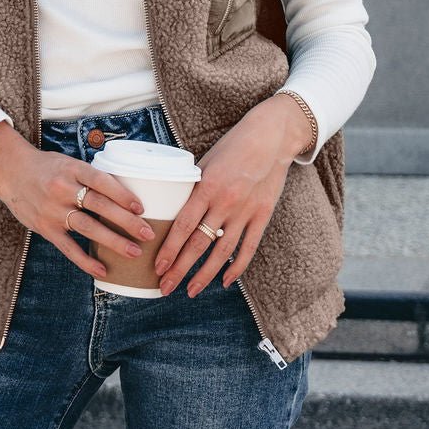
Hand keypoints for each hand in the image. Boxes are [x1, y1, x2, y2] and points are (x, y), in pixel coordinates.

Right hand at [0, 121, 156, 279]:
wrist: (10, 171)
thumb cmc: (46, 166)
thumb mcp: (69, 163)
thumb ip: (91, 177)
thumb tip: (125, 193)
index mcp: (72, 169)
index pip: (102, 181)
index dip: (123, 195)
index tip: (142, 208)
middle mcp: (63, 188)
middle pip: (100, 206)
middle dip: (126, 221)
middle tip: (149, 233)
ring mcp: (53, 210)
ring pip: (88, 228)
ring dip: (113, 241)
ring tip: (135, 252)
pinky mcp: (45, 228)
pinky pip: (68, 247)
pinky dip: (86, 260)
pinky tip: (103, 269)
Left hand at [153, 95, 304, 296]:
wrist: (272, 137)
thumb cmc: (234, 146)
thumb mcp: (207, 162)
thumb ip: (193, 187)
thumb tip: (173, 209)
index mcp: (207, 187)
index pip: (182, 225)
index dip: (169, 250)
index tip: (157, 267)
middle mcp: (225, 202)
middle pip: (198, 244)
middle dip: (179, 269)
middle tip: (164, 288)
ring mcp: (245, 211)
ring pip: (221, 252)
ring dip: (204, 275)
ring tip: (191, 291)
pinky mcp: (262, 215)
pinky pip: (247, 248)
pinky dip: (235, 268)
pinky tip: (224, 281)